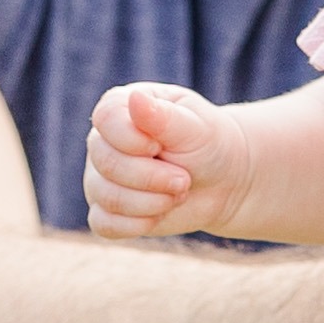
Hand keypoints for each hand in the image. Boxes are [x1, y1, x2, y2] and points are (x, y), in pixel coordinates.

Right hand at [81, 81, 236, 236]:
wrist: (223, 182)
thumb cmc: (208, 145)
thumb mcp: (195, 127)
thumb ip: (164, 116)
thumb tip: (135, 98)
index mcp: (120, 108)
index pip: (106, 119)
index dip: (134, 140)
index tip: (162, 147)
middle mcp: (102, 142)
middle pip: (108, 163)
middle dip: (154, 177)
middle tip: (184, 178)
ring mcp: (100, 178)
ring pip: (107, 197)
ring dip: (152, 202)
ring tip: (179, 192)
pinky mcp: (107, 211)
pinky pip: (103, 224)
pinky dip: (137, 224)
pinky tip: (161, 213)